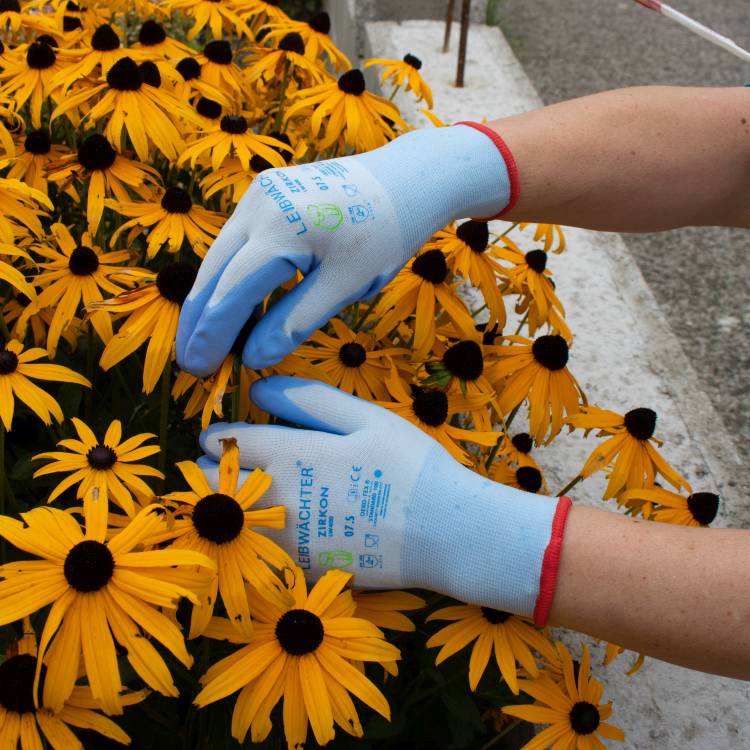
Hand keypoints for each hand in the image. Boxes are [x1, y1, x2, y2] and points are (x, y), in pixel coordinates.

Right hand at [176, 124, 513, 375]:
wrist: (405, 180)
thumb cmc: (385, 233)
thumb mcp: (345, 285)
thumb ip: (295, 322)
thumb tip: (253, 359)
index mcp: (280, 227)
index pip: (231, 292)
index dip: (212, 335)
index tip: (198, 369)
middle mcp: (257, 204)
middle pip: (214, 272)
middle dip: (199, 321)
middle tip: (191, 364)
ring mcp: (257, 194)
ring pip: (221, 257)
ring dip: (212, 302)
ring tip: (208, 345)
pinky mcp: (265, 195)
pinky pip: (238, 243)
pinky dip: (232, 279)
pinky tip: (236, 311)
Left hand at [196, 376, 568, 623]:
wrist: (446, 535)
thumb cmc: (409, 466)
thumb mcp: (366, 418)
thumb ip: (309, 399)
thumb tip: (257, 387)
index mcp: (289, 455)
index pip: (228, 443)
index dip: (216, 437)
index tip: (214, 436)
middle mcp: (276, 499)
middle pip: (212, 486)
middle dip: (210, 472)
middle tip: (224, 466)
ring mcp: (285, 541)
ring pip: (224, 524)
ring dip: (221, 507)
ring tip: (236, 497)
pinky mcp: (299, 571)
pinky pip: (253, 554)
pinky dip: (247, 540)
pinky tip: (267, 531)